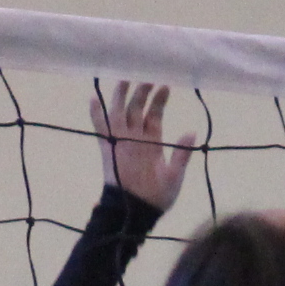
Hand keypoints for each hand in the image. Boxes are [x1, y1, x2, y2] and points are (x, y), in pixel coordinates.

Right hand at [92, 81, 197, 210]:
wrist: (138, 212)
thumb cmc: (158, 196)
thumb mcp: (175, 174)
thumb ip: (181, 153)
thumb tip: (192, 132)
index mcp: (153, 142)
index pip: (155, 115)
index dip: (159, 100)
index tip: (165, 84)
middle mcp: (136, 138)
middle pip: (138, 108)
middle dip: (142, 91)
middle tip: (148, 73)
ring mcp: (121, 142)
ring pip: (120, 113)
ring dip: (122, 96)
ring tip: (125, 77)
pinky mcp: (108, 149)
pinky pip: (100, 129)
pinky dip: (96, 115)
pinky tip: (93, 99)